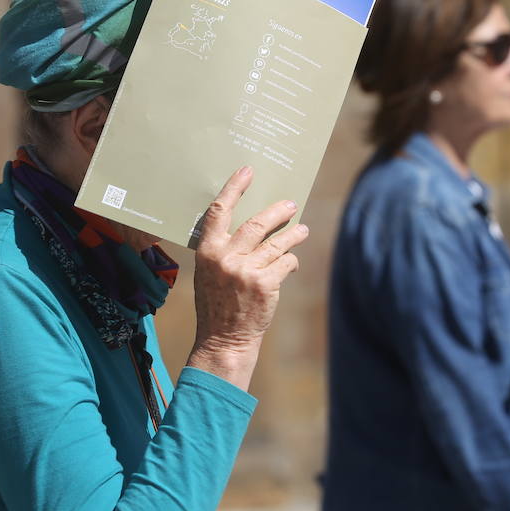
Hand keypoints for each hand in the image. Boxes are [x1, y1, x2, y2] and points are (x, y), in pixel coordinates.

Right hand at [186, 166, 308, 390]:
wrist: (224, 339)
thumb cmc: (217, 303)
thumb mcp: (208, 272)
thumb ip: (223, 249)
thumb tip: (253, 224)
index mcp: (207, 251)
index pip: (219, 211)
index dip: (234, 188)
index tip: (248, 171)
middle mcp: (226, 257)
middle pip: (257, 223)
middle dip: (277, 212)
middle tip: (290, 204)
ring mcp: (246, 271)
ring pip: (277, 243)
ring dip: (293, 234)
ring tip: (302, 230)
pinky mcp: (265, 284)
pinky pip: (285, 263)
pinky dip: (290, 261)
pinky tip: (291, 263)